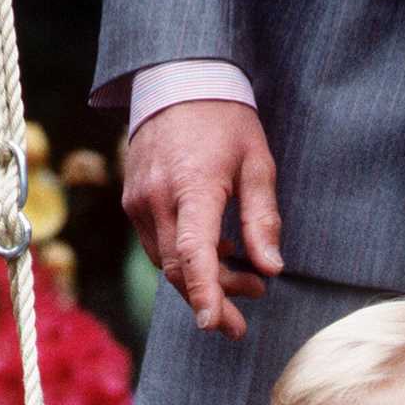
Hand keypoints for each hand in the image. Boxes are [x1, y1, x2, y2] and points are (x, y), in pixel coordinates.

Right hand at [122, 100, 282, 338]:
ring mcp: (139, 201)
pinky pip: (160, 246)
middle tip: (255, 299)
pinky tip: (217, 248)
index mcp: (192, 186)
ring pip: (169, 263)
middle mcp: (157, 198)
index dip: (205, 293)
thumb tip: (271, 268)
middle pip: (181, 270)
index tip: (215, 324)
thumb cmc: (224, 119)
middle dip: (217, 296)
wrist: (176, 80)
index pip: (194, 253)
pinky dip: (188, 258)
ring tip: (243, 274)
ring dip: (205, 278)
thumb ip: (263, 219)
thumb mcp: (257, 163)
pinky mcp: (132, 202)